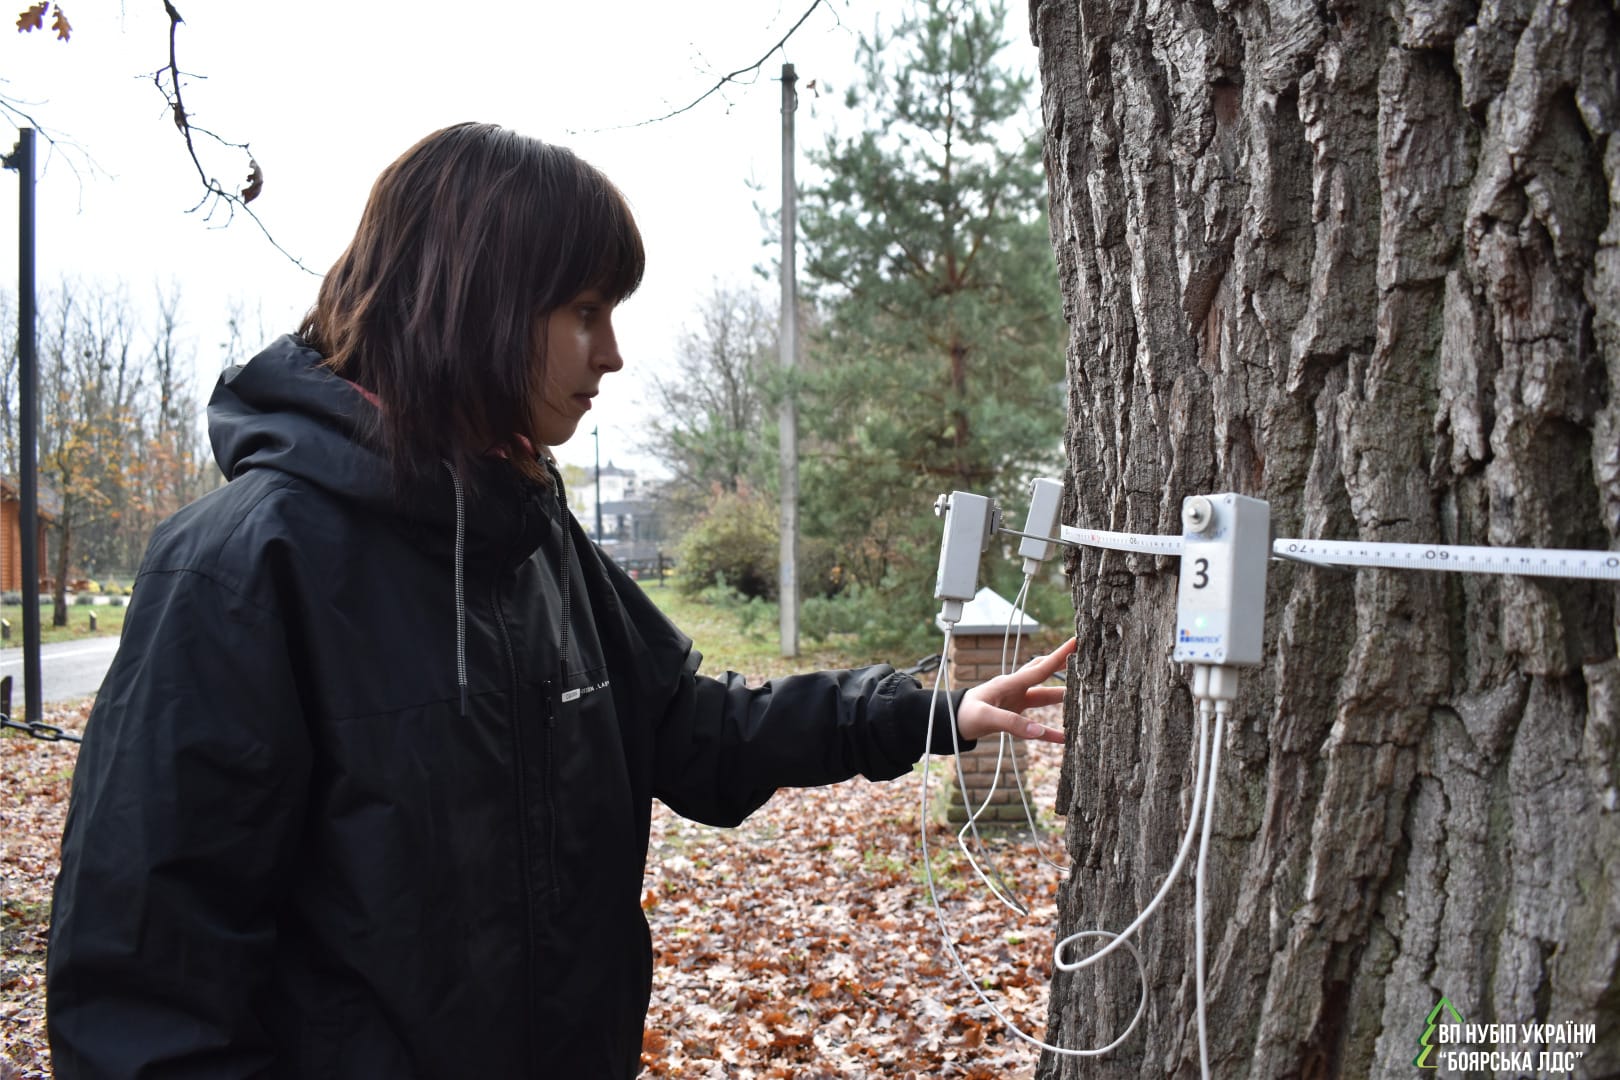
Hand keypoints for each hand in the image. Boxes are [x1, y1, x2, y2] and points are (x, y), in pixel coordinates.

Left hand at [955, 637, 1074, 745]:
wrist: (950, 722)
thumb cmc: (964, 714)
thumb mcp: (985, 717)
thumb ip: (1012, 723)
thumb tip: (1039, 731)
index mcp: (1009, 683)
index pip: (1040, 668)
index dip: (1060, 655)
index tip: (1075, 641)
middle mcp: (1015, 689)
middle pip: (1045, 675)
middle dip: (1064, 667)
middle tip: (1084, 659)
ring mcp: (1016, 702)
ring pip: (1044, 697)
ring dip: (1062, 698)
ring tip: (1084, 698)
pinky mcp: (1014, 716)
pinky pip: (1037, 724)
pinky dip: (1049, 731)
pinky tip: (1063, 738)